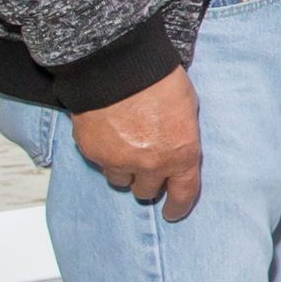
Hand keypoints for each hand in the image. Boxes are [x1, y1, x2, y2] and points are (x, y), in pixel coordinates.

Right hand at [72, 69, 202, 220]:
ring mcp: (119, 161)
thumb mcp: (187, 108)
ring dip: (125, 171)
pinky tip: (109, 136)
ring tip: (126, 149)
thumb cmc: (159, 81)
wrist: (118, 68)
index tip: (172, 213)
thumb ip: (182, 134)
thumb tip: (175, 144)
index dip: (178, 207)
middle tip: (147, 167)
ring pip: (121, 181)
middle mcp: (150, 165)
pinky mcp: (93, 153)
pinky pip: (100, 164)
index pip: (183, 193)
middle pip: (146, 191)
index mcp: (181, 154)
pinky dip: (105, 156)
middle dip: (148, 182)